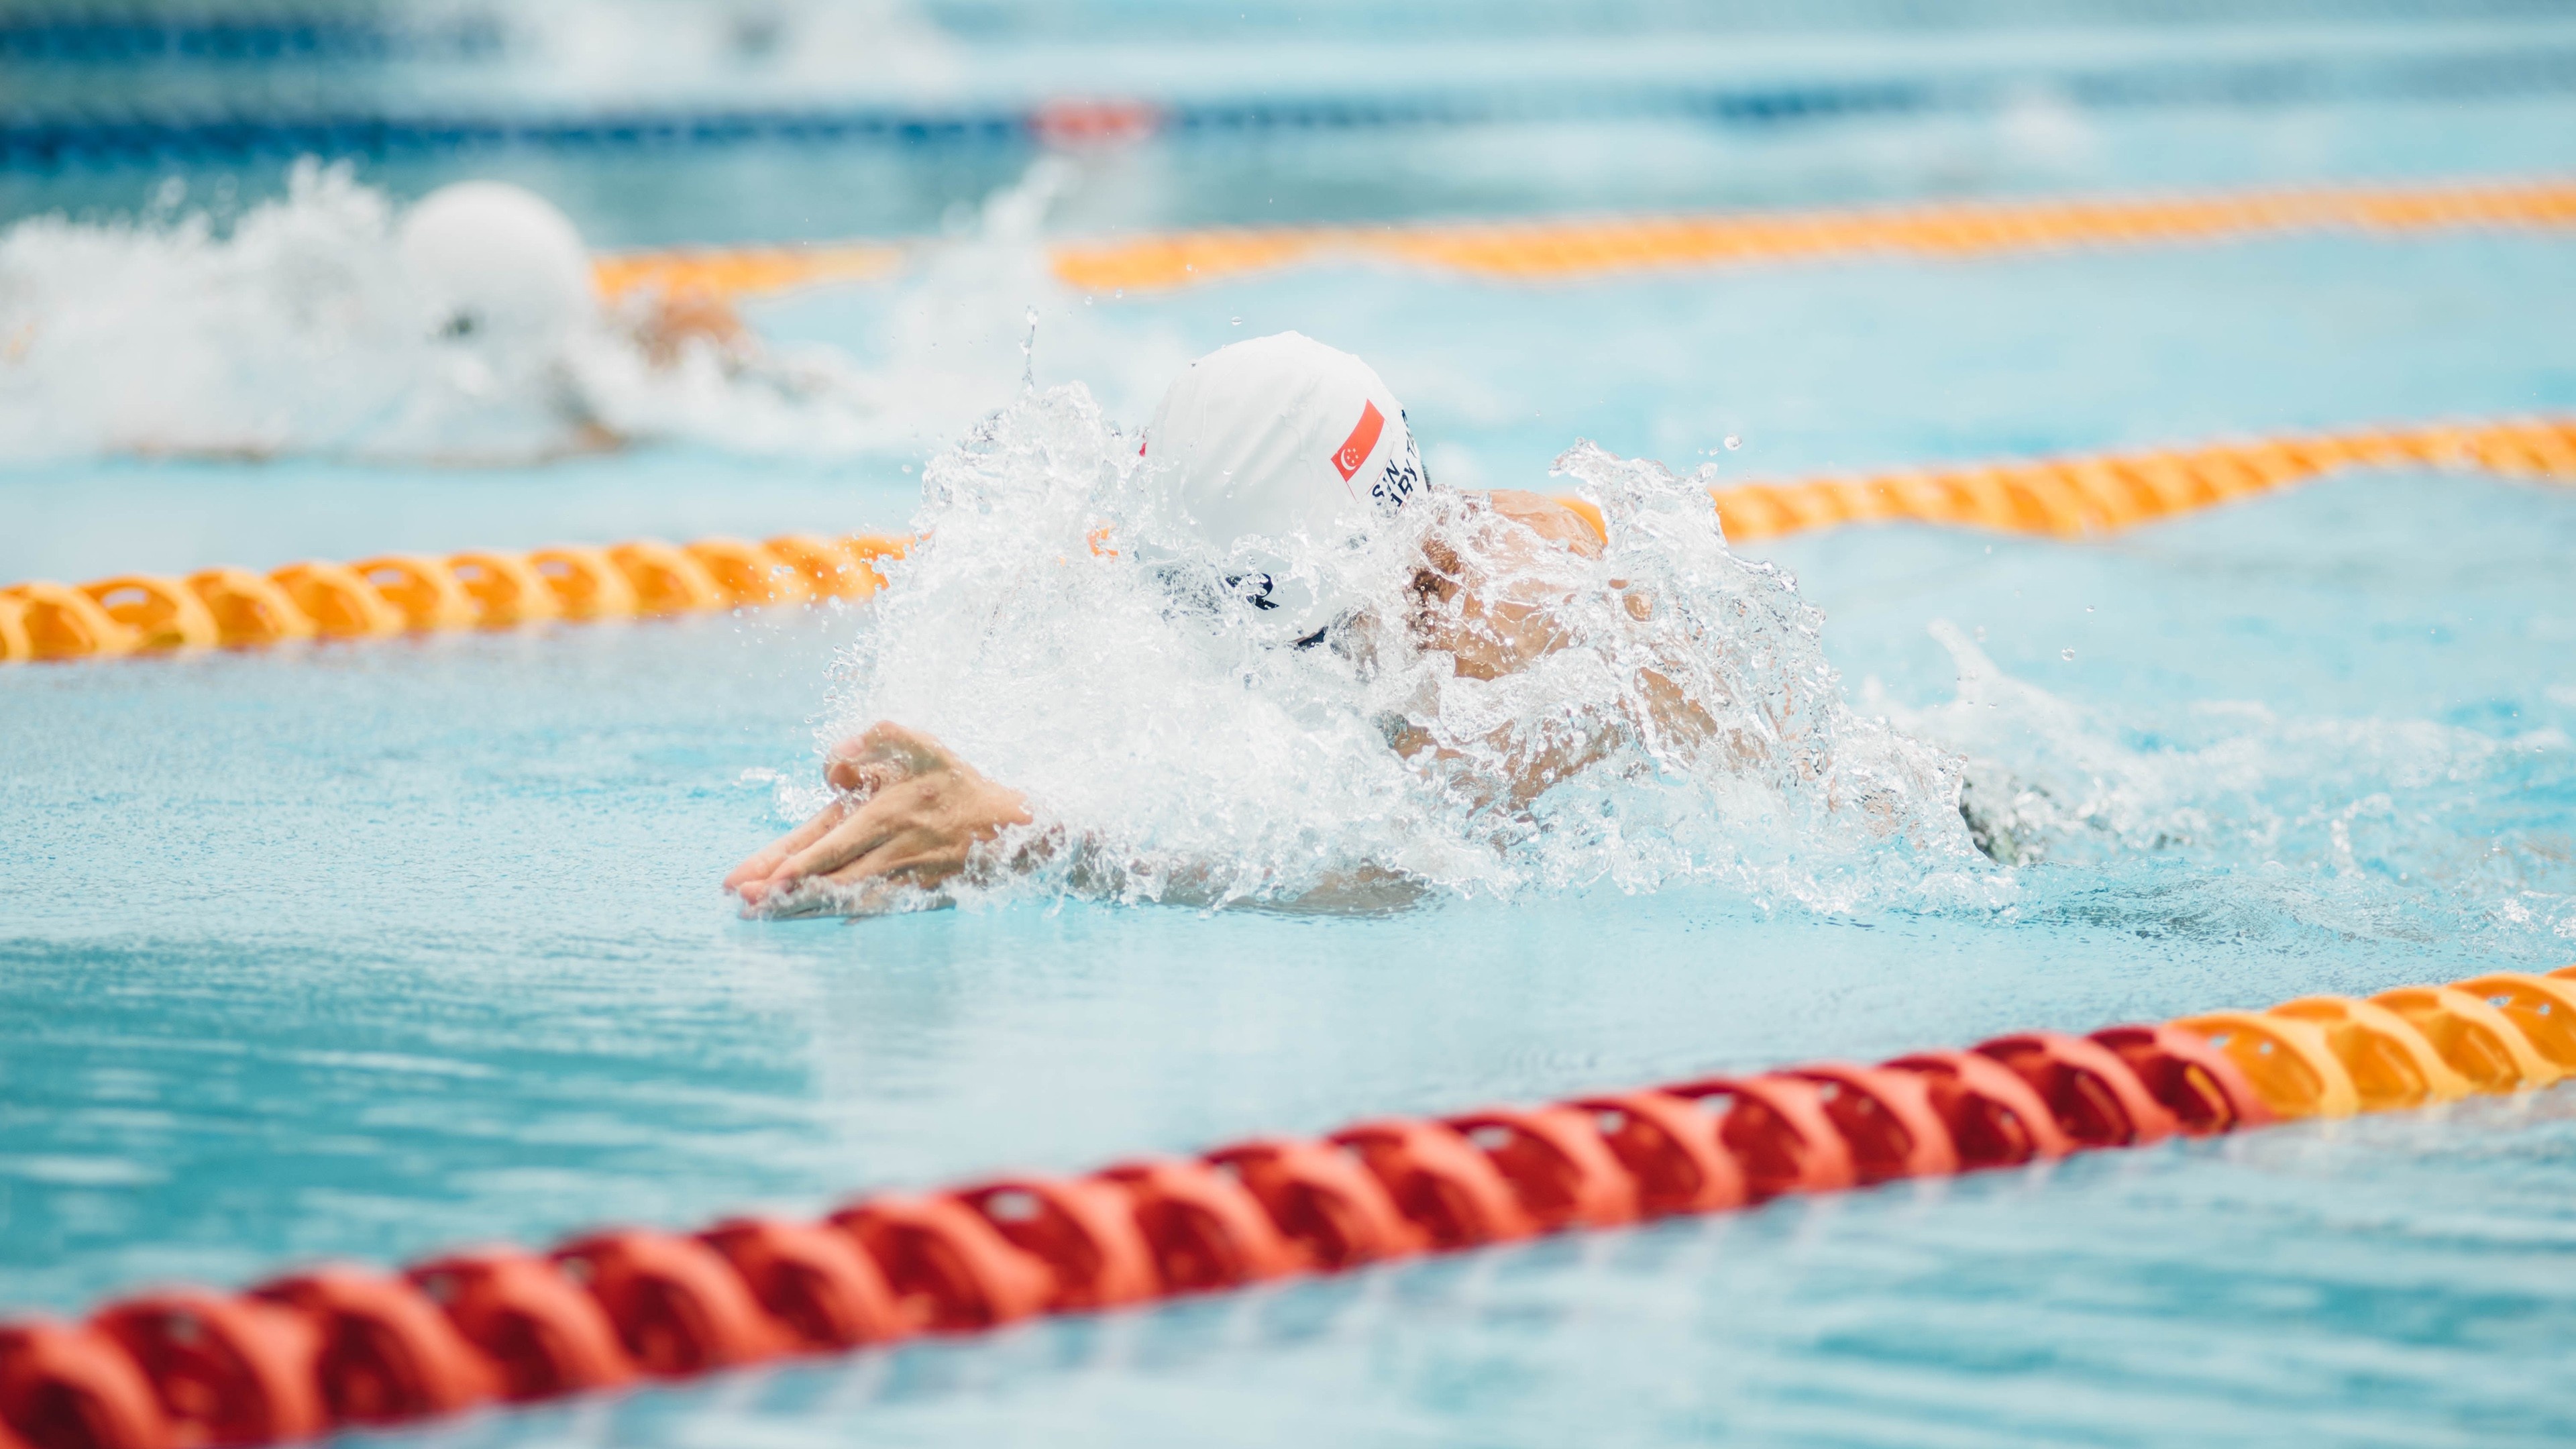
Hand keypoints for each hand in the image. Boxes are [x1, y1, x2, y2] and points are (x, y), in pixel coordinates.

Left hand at [724, 723, 1032, 915]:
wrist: (1012, 828)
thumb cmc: (959, 783)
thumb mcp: (923, 746)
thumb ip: (880, 736)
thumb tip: (833, 762)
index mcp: (885, 810)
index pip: (829, 839)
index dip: (795, 860)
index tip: (764, 878)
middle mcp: (890, 846)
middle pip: (828, 874)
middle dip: (785, 890)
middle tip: (745, 902)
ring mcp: (902, 874)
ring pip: (845, 895)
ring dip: (802, 906)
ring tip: (764, 914)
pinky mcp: (915, 893)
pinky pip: (871, 909)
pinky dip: (839, 917)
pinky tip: (812, 921)